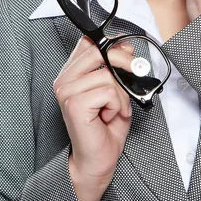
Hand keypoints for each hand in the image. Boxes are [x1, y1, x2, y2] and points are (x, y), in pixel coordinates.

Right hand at [53, 36, 134, 200]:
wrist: (98, 158)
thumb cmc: (106, 126)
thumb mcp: (117, 89)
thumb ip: (117, 67)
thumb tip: (125, 46)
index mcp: (72, 73)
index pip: (88, 42)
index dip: (111, 44)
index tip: (127, 53)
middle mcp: (65, 80)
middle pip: (98, 51)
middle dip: (123, 61)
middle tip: (135, 73)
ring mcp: (66, 91)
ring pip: (108, 75)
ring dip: (121, 95)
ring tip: (114, 109)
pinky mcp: (74, 104)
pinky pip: (108, 92)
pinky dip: (117, 105)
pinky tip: (108, 117)